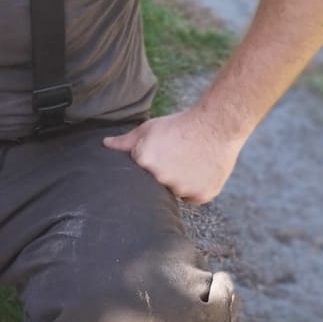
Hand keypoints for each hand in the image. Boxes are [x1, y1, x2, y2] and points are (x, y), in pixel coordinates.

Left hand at [102, 110, 246, 204]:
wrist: (217, 124)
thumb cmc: (181, 125)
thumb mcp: (150, 129)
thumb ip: (126, 141)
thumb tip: (105, 144)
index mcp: (144, 162)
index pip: (140, 173)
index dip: (150, 164)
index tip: (160, 156)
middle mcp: (161, 178)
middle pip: (157, 184)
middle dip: (163, 175)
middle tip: (176, 158)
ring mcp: (182, 189)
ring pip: (175, 192)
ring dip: (179, 182)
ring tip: (189, 161)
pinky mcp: (200, 195)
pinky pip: (192, 197)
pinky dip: (195, 188)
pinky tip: (200, 170)